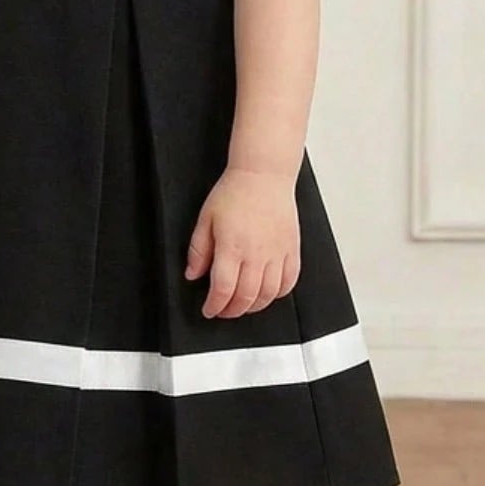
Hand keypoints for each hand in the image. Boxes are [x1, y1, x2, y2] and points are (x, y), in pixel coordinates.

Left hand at [184, 165, 299, 317]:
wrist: (263, 175)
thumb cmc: (234, 192)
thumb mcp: (206, 219)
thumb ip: (198, 250)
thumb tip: (192, 274)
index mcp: (232, 247)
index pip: (223, 289)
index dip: (214, 306)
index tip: (209, 310)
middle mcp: (257, 254)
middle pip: (246, 297)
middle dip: (232, 311)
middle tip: (223, 310)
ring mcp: (277, 253)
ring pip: (269, 294)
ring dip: (254, 306)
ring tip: (243, 305)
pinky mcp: (292, 249)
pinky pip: (289, 281)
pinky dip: (278, 294)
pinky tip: (267, 293)